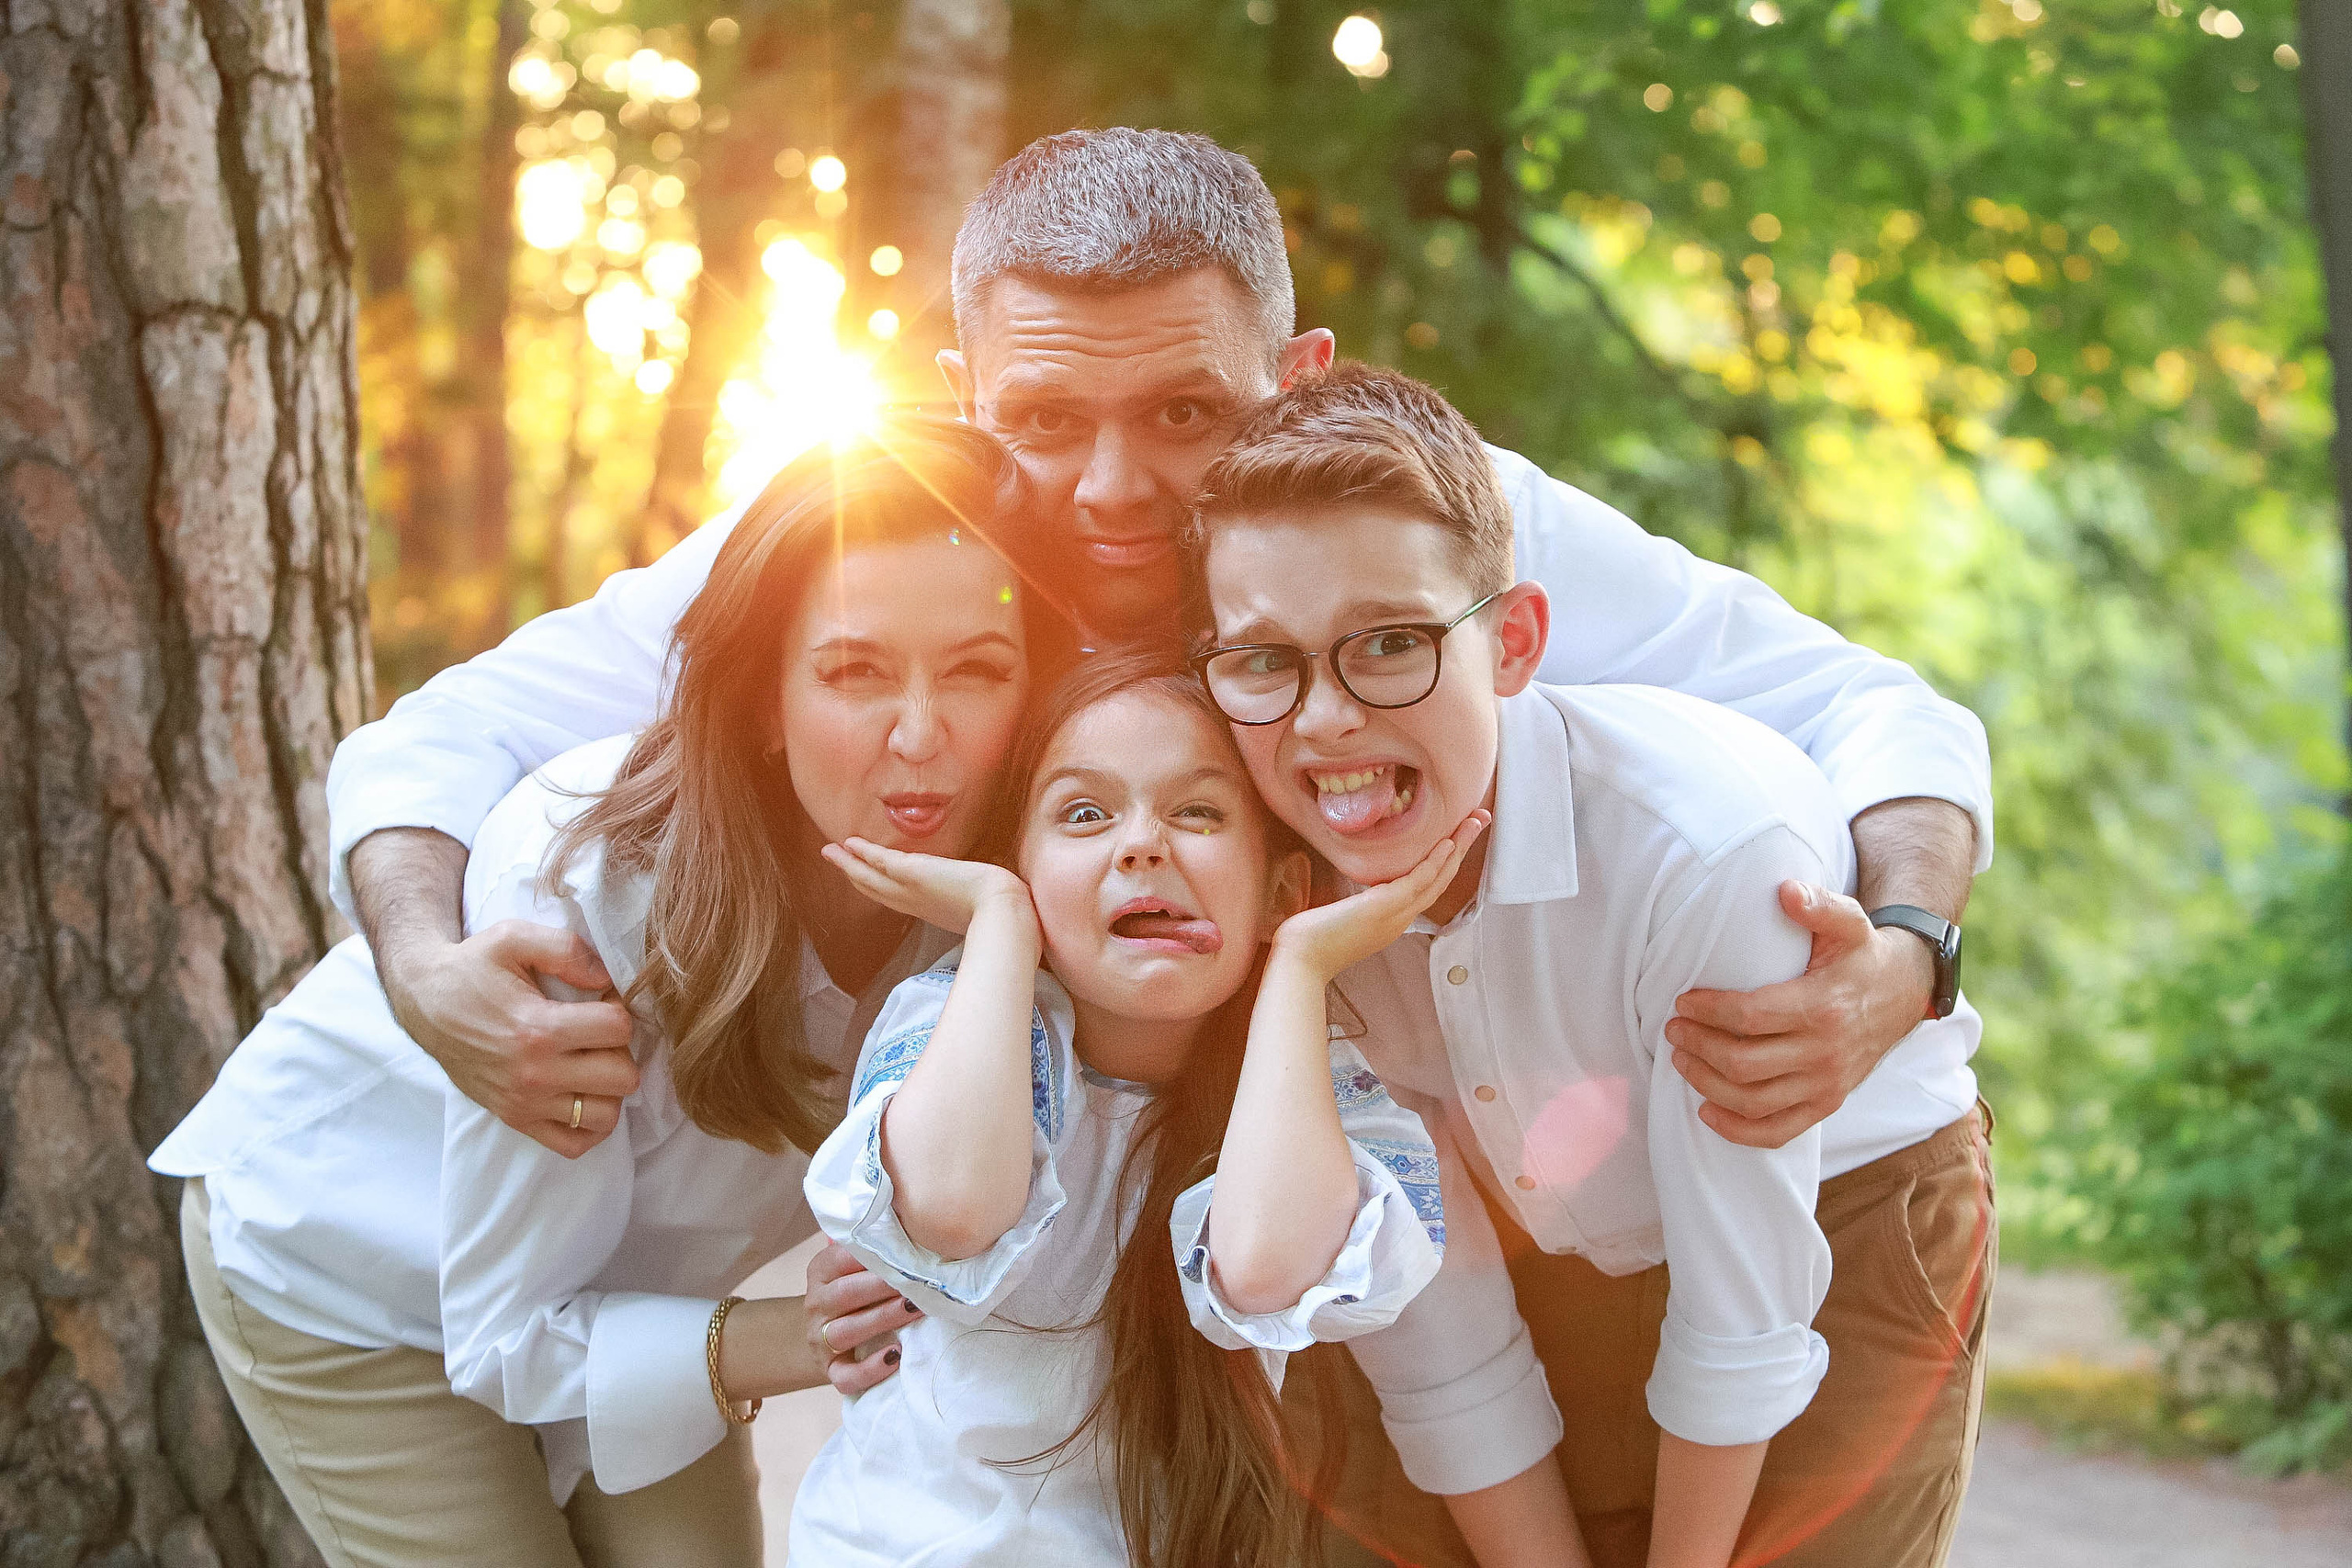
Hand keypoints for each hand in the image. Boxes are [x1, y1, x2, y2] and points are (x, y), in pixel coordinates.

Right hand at [380, 919, 639, 1157]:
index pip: (618, 1028)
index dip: (618, 1007)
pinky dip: (588, 1124)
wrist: (424, 1003)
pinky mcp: (516, 1119)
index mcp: (537, 1029)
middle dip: (619, 1049)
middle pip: (622, 1077)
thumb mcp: (513, 938)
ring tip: (589, 1061)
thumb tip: (606, 979)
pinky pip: (574, 1144)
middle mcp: (534, 1075)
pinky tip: (582, 1092)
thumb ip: (567, 950)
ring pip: (606, 1115)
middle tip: (597, 1032)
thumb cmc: (471, 968)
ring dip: (608, 1087)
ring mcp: (525, 1104)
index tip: (600, 1000)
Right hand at [804, 1241, 915, 1394]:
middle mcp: (815, 1305)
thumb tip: (897, 1206)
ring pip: (846, 1331)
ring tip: (915, 1309)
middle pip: (845, 1294)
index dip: (871, 1255)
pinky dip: (871, 1369)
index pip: (840, 1259)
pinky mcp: (831, 1371)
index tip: (903, 1252)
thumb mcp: (856, 1266)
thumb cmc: (857, 1292)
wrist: (831, 1338)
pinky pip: (846, 1376)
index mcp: (821, 1272)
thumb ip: (870, 1243)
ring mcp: (820, 1341)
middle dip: (882, 1286)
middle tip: (918, 1280)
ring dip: (883, 1319)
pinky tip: (895, 1356)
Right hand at [820, 837, 1035, 938]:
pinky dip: (865, 853)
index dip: (875, 886)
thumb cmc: (1002, 914)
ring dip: (850, 862)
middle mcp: (916, 903)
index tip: (862, 877)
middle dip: (853, 873)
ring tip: (829, 850)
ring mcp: (913, 890)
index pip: (895, 896)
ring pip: (872, 876)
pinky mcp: (916, 874)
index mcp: (930, 910)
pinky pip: (883, 862)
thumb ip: (976, 904)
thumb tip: (987, 903)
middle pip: (875, 888)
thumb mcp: (983, 908)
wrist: (1005, 913)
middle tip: (832, 858)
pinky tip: (849, 844)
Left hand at [1271, 812, 1489, 980]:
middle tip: (1480, 820)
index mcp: (1394, 918)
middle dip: (1463, 848)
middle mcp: (1401, 918)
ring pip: (1437, 878)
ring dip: (1458, 848)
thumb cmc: (1312, 938)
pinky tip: (1446, 844)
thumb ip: (1357, 899)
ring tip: (1474, 822)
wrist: (1300, 961)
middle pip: (1442, 879)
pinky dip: (1434, 863)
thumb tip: (1359, 882)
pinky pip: (1417, 883)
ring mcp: (1395, 915)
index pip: (1429, 885)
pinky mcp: (1383, 908)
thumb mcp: (1342, 913)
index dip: (1448, 860)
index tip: (1458, 836)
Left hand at [1667, 881, 1936, 1148]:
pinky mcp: (1828, 1104)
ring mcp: (1827, 1085)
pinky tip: (1706, 1109)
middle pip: (1743, 1063)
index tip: (1683, 1001)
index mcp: (1824, 1007)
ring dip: (1706, 1083)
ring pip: (1752, 1101)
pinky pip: (1777, 1132)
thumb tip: (1784, 890)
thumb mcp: (1848, 921)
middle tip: (1673, 1029)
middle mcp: (1825, 1053)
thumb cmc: (1862, 955)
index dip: (1708, 1012)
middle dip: (1698, 1047)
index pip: (1750, 1018)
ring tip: (1681, 1059)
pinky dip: (1737, 1129)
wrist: (1904, 993)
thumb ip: (1817, 905)